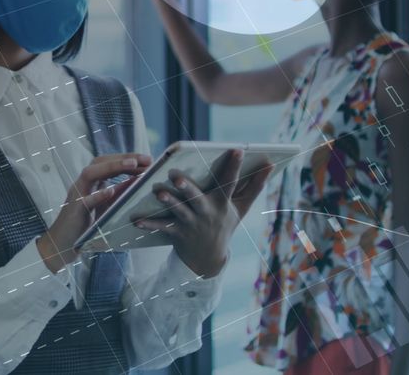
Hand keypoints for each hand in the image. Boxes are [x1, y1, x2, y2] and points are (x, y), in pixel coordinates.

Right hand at [37, 153, 151, 272]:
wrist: (63, 244)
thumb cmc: (86, 224)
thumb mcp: (107, 205)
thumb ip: (120, 192)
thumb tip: (139, 180)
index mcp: (91, 182)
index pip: (109, 163)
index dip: (128, 159)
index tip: (148, 160)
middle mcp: (83, 184)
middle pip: (100, 162)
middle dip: (123, 158)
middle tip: (146, 159)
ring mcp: (77, 195)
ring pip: (90, 174)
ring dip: (112, 167)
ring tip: (132, 164)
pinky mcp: (74, 211)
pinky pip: (85, 200)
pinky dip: (97, 195)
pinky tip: (110, 191)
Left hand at [134, 150, 271, 277]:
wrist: (209, 259)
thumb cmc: (225, 224)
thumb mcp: (241, 208)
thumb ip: (255, 186)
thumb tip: (270, 164)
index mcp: (222, 203)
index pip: (231, 182)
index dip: (235, 166)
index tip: (237, 149)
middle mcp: (207, 213)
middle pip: (197, 198)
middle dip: (187, 187)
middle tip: (176, 175)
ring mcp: (192, 224)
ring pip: (178, 211)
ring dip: (168, 202)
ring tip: (158, 191)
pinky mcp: (177, 233)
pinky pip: (162, 227)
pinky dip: (150, 224)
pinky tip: (137, 220)